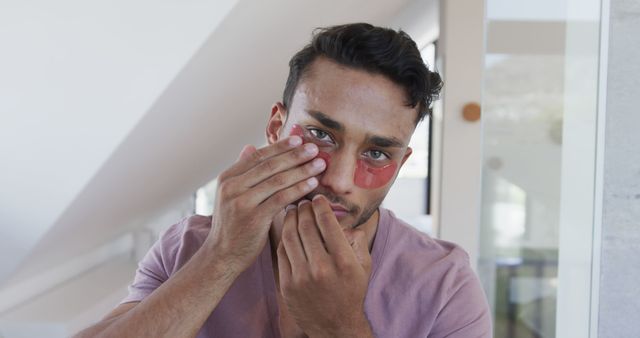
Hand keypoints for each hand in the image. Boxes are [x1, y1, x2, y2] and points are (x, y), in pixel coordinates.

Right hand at [205, 136, 325, 272]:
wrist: (222, 255)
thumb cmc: (232, 225)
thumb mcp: (231, 195)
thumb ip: (242, 172)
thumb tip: (249, 146)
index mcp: (227, 178)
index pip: (257, 156)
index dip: (279, 146)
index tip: (299, 139)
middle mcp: (232, 187)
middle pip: (269, 165)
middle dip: (294, 155)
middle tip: (314, 149)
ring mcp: (242, 202)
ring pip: (277, 180)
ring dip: (301, 170)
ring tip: (319, 164)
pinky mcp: (254, 218)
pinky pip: (281, 199)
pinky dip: (298, 189)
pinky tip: (312, 184)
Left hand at [277, 195, 373, 337]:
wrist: (336, 326)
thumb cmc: (352, 292)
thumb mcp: (364, 265)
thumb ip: (357, 240)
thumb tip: (346, 220)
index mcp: (343, 261)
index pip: (327, 222)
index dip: (320, 205)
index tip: (318, 198)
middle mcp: (322, 268)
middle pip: (305, 226)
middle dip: (303, 209)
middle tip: (303, 201)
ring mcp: (302, 277)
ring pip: (290, 236)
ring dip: (290, 219)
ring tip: (292, 210)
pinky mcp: (287, 285)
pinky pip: (282, 253)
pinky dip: (283, 237)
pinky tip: (287, 230)